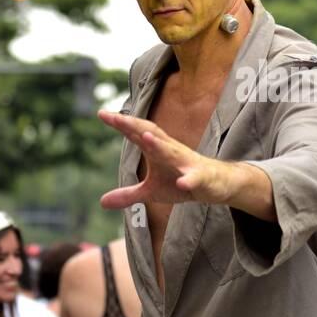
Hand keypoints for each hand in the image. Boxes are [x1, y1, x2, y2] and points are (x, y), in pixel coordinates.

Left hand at [97, 110, 234, 208]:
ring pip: (172, 152)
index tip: (101, 113)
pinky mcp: (201, 177)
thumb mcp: (151, 191)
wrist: (216, 184)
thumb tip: (101, 202)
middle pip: (151, 134)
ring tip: (145, 137)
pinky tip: (181, 183)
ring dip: (159, 145)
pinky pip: (195, 178)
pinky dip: (189, 179)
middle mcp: (171, 151)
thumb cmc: (180, 181)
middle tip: (116, 118)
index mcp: (158, 150)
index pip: (137, 133)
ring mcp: (187, 163)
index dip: (121, 124)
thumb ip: (128, 194)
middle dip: (134, 126)